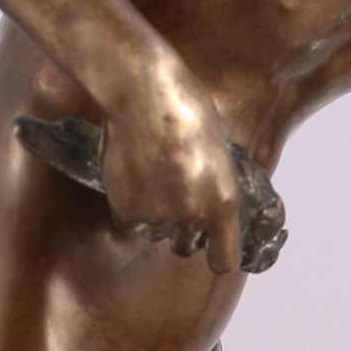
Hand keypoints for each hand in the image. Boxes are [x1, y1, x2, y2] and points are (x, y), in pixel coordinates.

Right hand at [99, 62, 249, 274]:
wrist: (142, 91)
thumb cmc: (184, 109)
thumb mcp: (218, 151)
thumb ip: (215, 187)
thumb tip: (211, 207)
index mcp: (224, 202)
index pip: (225, 260)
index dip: (217, 254)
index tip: (212, 247)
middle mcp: (192, 215)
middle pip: (187, 247)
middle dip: (183, 231)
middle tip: (176, 199)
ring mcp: (157, 215)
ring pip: (156, 233)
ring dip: (155, 216)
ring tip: (153, 175)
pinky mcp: (125, 208)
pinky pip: (130, 221)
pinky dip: (129, 206)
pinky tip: (133, 174)